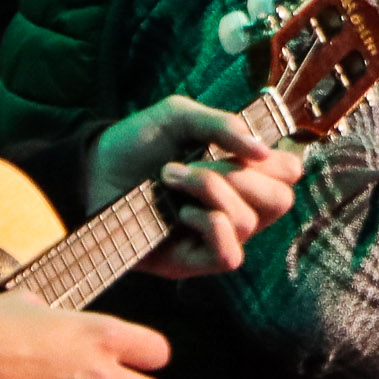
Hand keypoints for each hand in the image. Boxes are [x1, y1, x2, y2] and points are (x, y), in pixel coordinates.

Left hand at [90, 95, 305, 276]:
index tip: (242, 147)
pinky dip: (211, 226)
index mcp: (241, 172)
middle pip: (281, 200)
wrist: (89, 171)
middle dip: (244, 177)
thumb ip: (223, 125)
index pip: (288, 173)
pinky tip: (182, 212)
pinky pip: (229, 255)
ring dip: (211, 191)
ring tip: (170, 176)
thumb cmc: (134, 143)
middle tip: (204, 163)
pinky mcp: (193, 262)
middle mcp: (236, 206)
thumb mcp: (178, 117)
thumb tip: (262, 152)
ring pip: (249, 222)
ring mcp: (215, 236)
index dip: (275, 160)